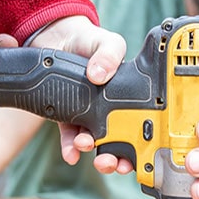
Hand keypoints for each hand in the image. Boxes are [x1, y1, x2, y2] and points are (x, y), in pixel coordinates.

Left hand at [27, 16, 133, 167]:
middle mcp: (108, 109)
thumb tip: (99, 75)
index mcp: (125, 96)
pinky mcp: (64, 114)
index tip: (140, 157)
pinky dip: (70, 147)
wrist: (56, 36)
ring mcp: (86, 114)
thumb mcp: (107, 42)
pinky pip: (68, 135)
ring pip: (93, 143)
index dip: (142, 147)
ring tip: (87, 147)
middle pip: (118, 142)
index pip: (139, 126)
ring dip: (92, 152)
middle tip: (114, 162)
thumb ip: (109, 54)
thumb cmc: (89, 40)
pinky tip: (70, 152)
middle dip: (117, 159)